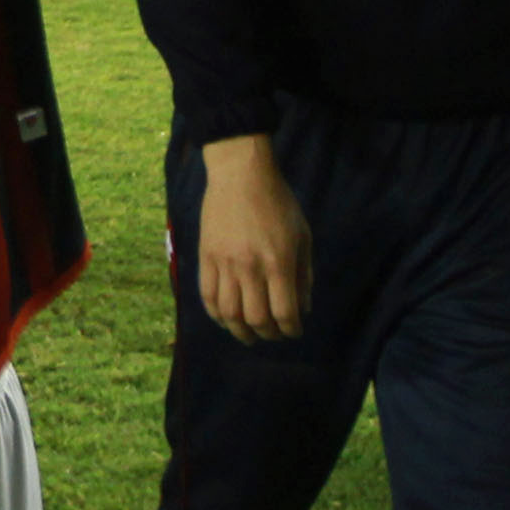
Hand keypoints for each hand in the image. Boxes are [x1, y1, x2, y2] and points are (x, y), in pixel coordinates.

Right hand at [192, 135, 312, 342]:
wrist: (240, 175)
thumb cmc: (278, 203)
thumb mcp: (302, 235)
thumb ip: (303, 274)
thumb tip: (303, 308)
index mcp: (278, 262)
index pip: (284, 312)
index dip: (291, 329)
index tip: (294, 331)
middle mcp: (250, 267)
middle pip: (257, 318)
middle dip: (268, 333)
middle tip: (274, 333)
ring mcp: (225, 263)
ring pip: (229, 313)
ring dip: (240, 331)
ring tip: (249, 334)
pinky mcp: (207, 257)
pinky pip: (208, 295)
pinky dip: (216, 314)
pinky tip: (225, 319)